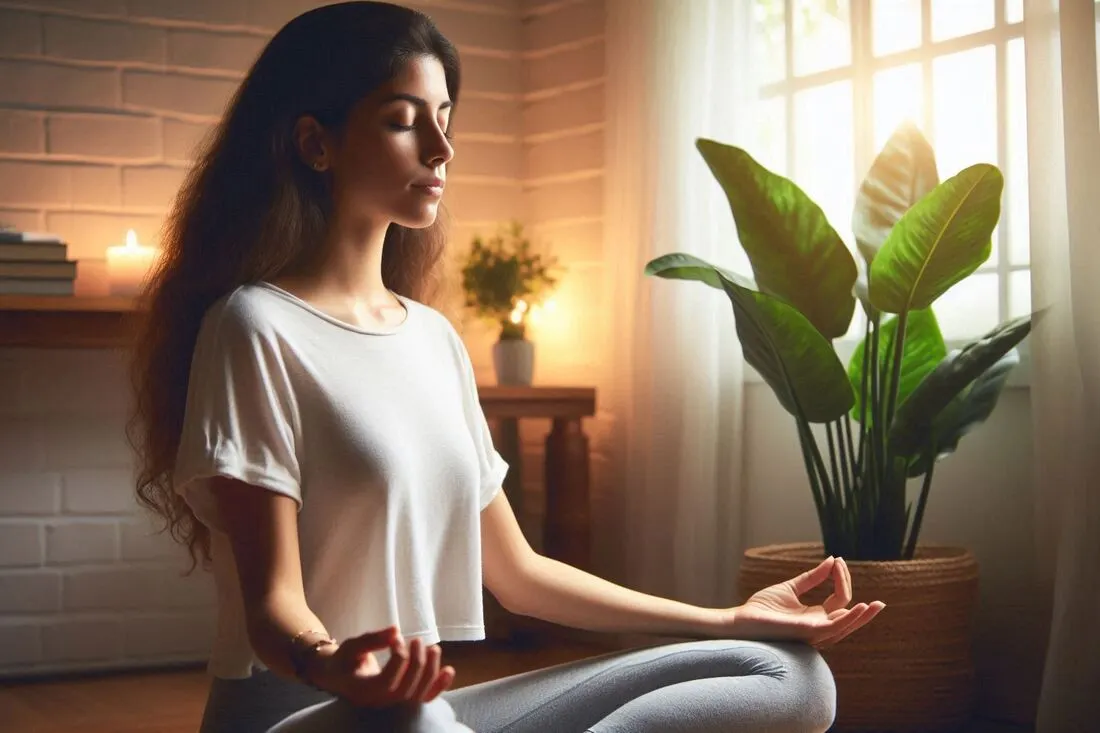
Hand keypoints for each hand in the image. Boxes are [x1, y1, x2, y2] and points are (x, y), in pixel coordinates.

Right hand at [310, 625, 456, 707]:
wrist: (340, 678)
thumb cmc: (344, 660)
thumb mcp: (352, 646)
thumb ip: (371, 639)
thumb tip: (395, 630)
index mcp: (363, 691)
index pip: (387, 680)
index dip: (398, 657)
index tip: (396, 638)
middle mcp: (379, 703)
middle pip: (406, 688)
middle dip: (417, 661)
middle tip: (417, 640)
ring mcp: (393, 706)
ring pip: (418, 695)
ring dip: (431, 670)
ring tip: (433, 648)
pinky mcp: (403, 703)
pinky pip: (424, 699)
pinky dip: (439, 686)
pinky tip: (449, 670)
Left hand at [725, 556, 883, 647]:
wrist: (740, 619)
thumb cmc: (762, 607)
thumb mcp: (790, 588)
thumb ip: (811, 578)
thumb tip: (831, 561)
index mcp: (815, 617)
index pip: (838, 601)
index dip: (840, 579)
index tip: (837, 559)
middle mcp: (816, 627)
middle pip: (847, 620)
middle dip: (864, 613)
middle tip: (881, 603)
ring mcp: (811, 632)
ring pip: (843, 627)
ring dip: (859, 617)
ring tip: (873, 605)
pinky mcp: (804, 632)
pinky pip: (829, 628)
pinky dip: (845, 619)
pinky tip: (854, 607)